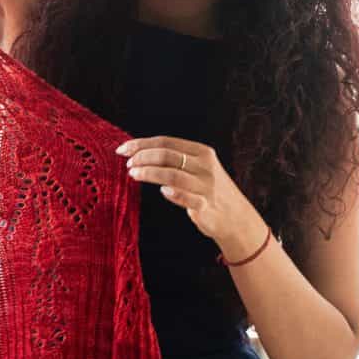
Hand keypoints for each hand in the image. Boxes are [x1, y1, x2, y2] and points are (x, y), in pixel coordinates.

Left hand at [114, 135, 255, 246]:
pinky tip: (162, 191)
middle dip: (142, 157)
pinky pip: (187, 198)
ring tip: (134, 174)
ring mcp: (206, 186)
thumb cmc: (208, 190)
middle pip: (167, 155)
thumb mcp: (196, 168)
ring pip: (172, 175)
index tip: (123, 149)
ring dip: (149, 173)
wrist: (235, 217)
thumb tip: (138, 152)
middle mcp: (205, 166)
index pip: (165, 142)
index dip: (141, 144)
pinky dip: (173, 193)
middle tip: (128, 164)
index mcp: (202, 152)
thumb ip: (173, 159)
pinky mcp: (205, 205)